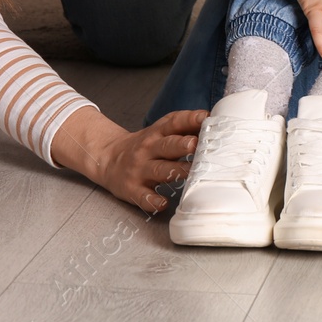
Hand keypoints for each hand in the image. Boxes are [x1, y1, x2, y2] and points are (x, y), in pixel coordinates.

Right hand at [84, 109, 206, 211]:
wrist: (108, 159)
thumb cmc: (144, 147)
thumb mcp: (159, 132)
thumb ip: (183, 127)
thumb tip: (213, 121)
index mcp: (157, 133)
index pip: (173, 122)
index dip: (189, 119)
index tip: (205, 118)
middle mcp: (148, 149)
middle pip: (166, 146)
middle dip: (182, 144)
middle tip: (196, 144)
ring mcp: (140, 169)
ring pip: (160, 170)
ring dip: (175, 171)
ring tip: (191, 172)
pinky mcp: (132, 189)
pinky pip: (144, 196)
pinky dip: (153, 201)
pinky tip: (163, 203)